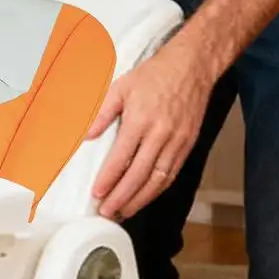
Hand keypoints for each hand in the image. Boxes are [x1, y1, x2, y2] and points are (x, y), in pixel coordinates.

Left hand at [88, 33, 217, 219]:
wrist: (192, 67)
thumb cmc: (155, 75)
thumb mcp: (121, 86)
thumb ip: (102, 112)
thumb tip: (86, 136)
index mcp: (141, 120)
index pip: (122, 158)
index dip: (109, 179)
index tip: (97, 194)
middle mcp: (161, 134)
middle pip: (140, 175)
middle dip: (122, 197)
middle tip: (107, 211)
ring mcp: (177, 142)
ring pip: (158, 180)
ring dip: (140, 199)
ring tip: (123, 212)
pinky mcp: (188, 145)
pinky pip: (172, 174)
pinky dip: (158, 190)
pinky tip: (145, 197)